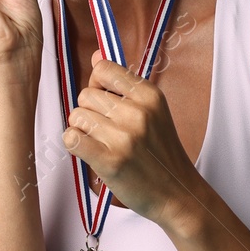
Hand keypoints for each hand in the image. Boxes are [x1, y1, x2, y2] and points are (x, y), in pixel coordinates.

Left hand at [62, 49, 200, 225]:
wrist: (177, 194)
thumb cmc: (161, 153)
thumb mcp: (153, 111)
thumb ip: (123, 84)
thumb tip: (96, 56)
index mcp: (149, 95)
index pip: (103, 69)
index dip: (98, 85)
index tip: (107, 102)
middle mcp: (138, 112)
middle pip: (86, 95)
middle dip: (90, 112)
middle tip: (108, 132)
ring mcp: (124, 137)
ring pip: (76, 116)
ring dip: (83, 131)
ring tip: (102, 144)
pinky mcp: (110, 161)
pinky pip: (71, 138)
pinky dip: (75, 145)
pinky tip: (91, 152)